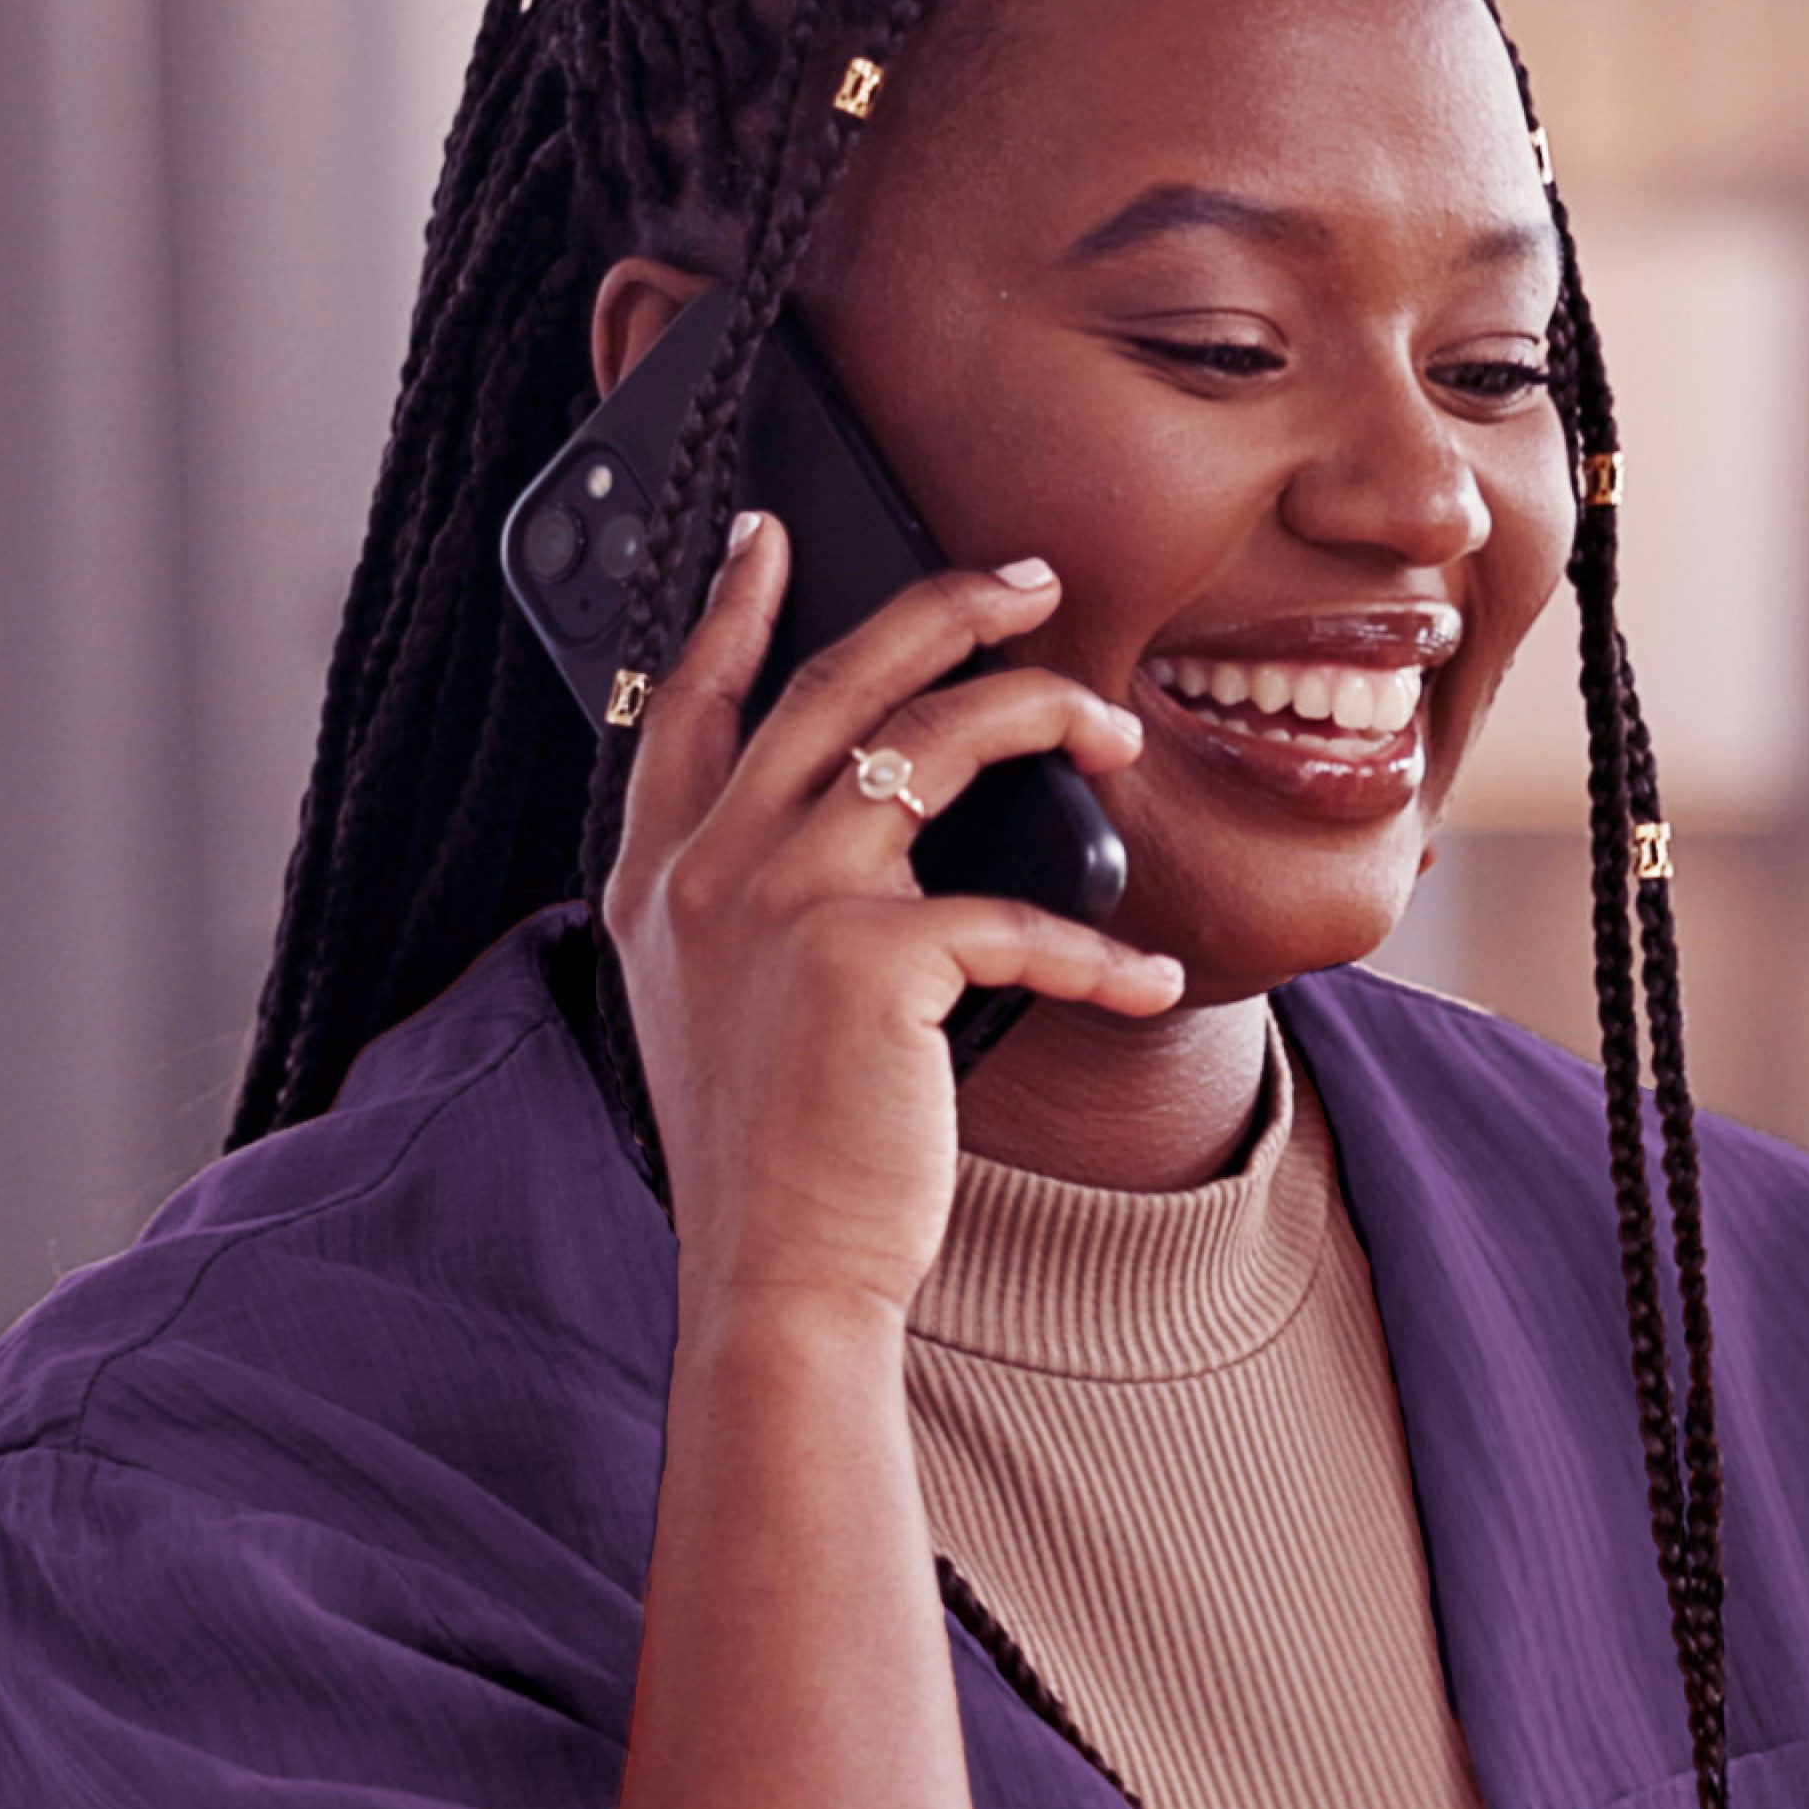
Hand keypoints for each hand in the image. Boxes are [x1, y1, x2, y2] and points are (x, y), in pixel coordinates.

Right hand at [597, 516, 1177, 1325]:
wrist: (773, 1277)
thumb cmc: (769, 1159)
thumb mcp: (719, 1008)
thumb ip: (751, 908)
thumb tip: (856, 819)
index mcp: (659, 878)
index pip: (691, 702)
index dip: (730, 607)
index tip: (766, 531)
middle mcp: (708, 870)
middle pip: (832, 678)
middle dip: (938, 605)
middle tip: (1020, 576)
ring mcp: (782, 903)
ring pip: (931, 743)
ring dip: (1041, 714)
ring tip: (1112, 728)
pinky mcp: (868, 959)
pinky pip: (1015, 914)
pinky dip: (1100, 951)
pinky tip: (1149, 980)